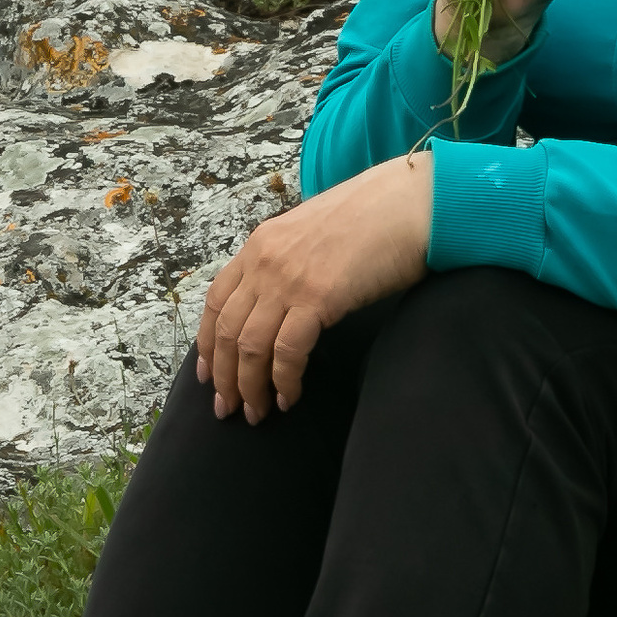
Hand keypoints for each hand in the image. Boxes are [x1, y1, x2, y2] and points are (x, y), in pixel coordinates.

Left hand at [196, 154, 430, 420]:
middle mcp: (264, 261)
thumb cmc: (374, 219)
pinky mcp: (317, 297)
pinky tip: (290, 398)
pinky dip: (285, 381)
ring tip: (257, 413)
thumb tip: (282, 306)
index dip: (207, 344)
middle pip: (226, 331)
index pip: (216, 301)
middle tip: (228, 409)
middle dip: (224, 377)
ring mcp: (288, 279)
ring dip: (250, 387)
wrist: (409, 203)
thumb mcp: (313, 233)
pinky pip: (287, 352)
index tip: (208, 375)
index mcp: (260, 244)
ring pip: (250, 347)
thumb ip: (289, 263)